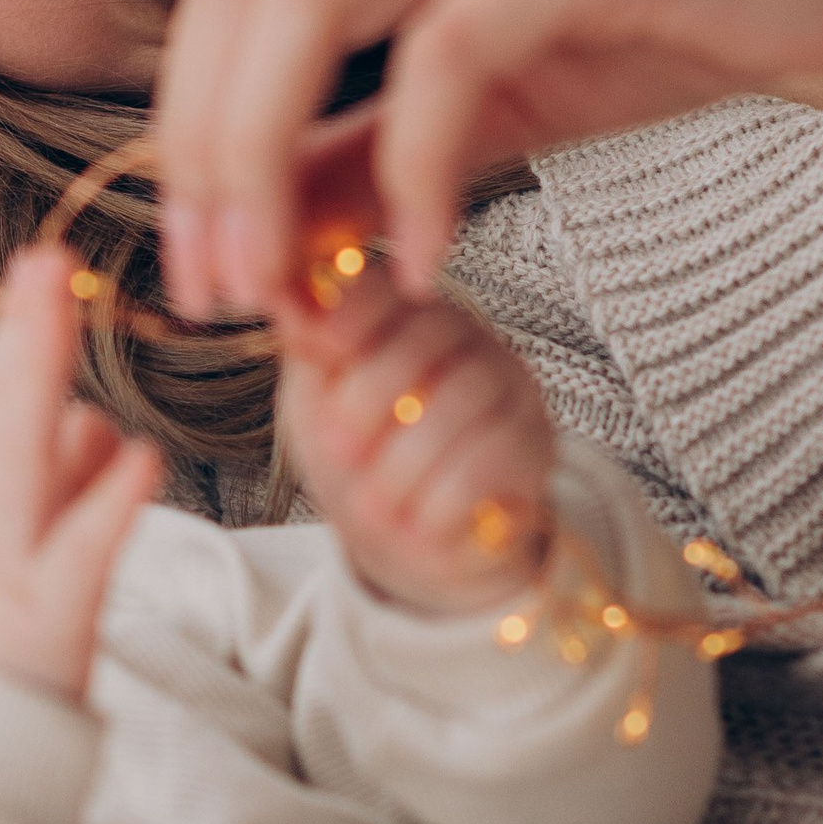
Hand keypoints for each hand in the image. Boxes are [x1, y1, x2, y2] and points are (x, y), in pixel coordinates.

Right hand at [0, 251, 162, 703]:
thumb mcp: (21, 561)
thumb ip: (58, 490)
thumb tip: (90, 422)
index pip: (4, 406)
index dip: (24, 336)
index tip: (43, 264)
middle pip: (4, 415)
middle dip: (26, 336)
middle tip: (43, 259)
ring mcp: (12, 571)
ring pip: (22, 465)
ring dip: (40, 384)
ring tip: (60, 309)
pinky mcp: (46, 623)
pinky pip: (81, 557)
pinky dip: (107, 506)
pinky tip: (139, 458)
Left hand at [156, 0, 822, 312]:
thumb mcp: (510, 83)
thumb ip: (381, 139)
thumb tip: (269, 232)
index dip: (187, 117)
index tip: (198, 254)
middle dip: (204, 152)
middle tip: (218, 288)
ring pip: (311, 1)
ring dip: (270, 162)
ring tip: (287, 286)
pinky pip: (448, 53)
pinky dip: (416, 169)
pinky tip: (429, 258)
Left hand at [274, 257, 555, 616]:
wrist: (413, 537)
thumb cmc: (362, 459)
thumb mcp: (320, 406)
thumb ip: (310, 355)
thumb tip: (289, 302)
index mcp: (403, 316)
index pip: (386, 286)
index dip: (352, 311)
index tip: (320, 352)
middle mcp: (463, 338)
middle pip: (428, 336)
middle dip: (371, 396)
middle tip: (340, 450)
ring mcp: (506, 385)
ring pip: (462, 398)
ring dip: (405, 462)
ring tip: (373, 505)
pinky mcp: (534, 440)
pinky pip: (493, 455)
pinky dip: (443, 497)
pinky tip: (418, 523)